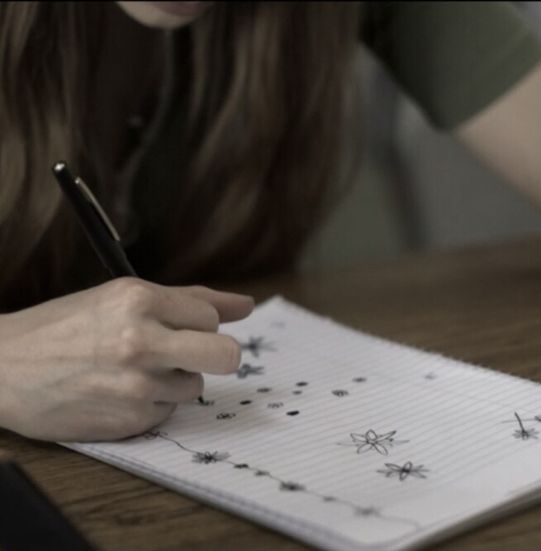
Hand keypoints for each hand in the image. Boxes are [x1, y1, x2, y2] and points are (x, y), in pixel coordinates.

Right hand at [0, 278, 252, 441]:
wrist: (0, 368)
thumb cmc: (65, 327)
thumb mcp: (122, 297)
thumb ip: (191, 299)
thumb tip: (247, 305)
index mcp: (139, 300)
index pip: (211, 316)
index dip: (198, 324)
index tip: (177, 328)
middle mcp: (140, 341)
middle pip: (227, 354)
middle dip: (219, 356)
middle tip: (192, 355)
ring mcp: (135, 385)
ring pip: (195, 386)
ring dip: (174, 380)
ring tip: (132, 372)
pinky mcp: (129, 420)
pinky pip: (168, 412)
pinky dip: (152, 405)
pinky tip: (118, 393)